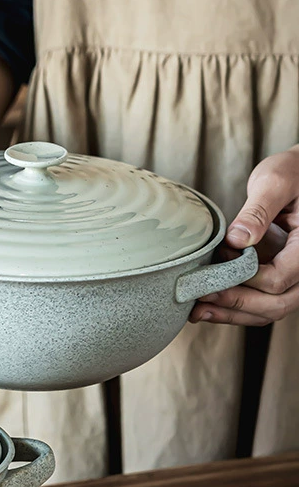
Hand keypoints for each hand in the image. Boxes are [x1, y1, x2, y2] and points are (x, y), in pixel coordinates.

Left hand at [190, 145, 298, 325]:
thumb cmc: (294, 172)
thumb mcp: (275, 181)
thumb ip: (258, 211)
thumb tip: (238, 241)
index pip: (280, 279)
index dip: (245, 281)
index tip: (215, 271)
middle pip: (277, 304)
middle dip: (236, 304)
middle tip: (200, 299)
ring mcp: (296, 275)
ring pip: (269, 310)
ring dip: (233, 313)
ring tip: (196, 311)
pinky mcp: (281, 276)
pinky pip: (263, 302)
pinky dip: (236, 307)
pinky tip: (207, 306)